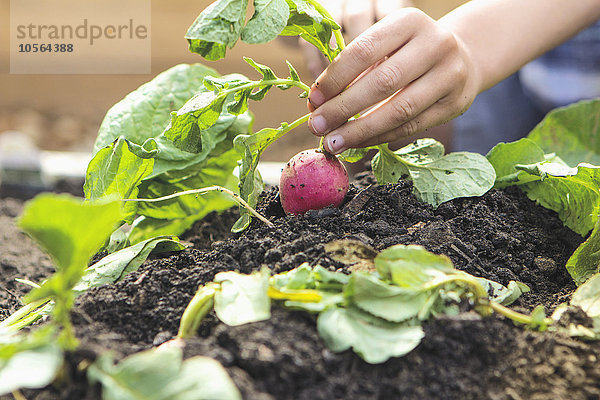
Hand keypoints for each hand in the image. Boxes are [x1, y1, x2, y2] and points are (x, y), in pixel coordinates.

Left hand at [307, 8, 479, 153]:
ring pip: (399, 110)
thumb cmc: (408, 53)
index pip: (363, 50)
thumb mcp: (385, 47)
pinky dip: (379, 137)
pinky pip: (411, 127)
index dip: (334, 78)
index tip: (313, 99)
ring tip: (333, 142)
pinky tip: (357, 143)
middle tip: (316, 126)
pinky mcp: (455, 104)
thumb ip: (354, 69)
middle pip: (381, 82)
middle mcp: (435, 44)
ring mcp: (450, 75)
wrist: (463, 58)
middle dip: (343, 108)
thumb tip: (317, 104)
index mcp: (409, 21)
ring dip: (360, 131)